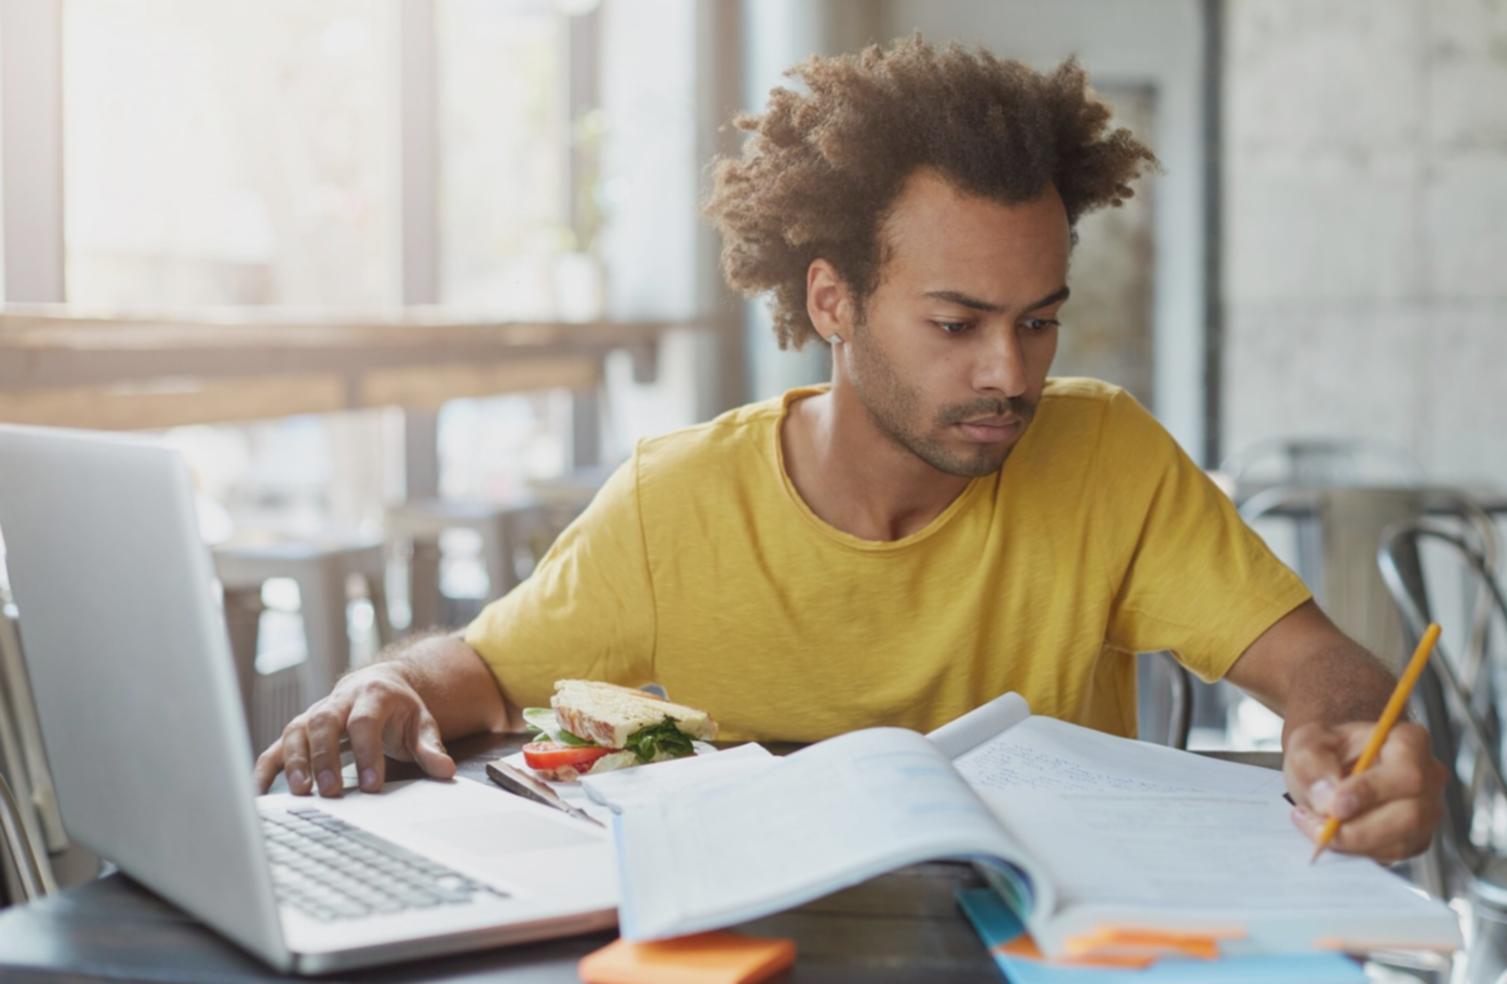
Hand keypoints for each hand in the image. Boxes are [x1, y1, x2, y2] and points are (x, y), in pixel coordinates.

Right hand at [253, 664, 456, 796]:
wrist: (379, 684)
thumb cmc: (400, 710)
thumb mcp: (422, 724)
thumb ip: (431, 747)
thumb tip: (445, 770)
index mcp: (375, 694)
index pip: (365, 721)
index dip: (366, 752)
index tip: (371, 785)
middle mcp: (340, 700)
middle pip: (324, 722)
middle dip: (325, 757)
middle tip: (331, 791)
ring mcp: (316, 712)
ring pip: (297, 729)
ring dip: (295, 761)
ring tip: (300, 791)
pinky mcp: (300, 728)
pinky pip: (277, 744)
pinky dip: (267, 766)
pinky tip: (261, 791)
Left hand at [1284, 720, 1445, 861]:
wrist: (1329, 766)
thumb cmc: (1326, 750)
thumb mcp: (1307, 744)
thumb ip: (1313, 764)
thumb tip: (1327, 799)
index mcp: (1409, 742)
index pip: (1405, 772)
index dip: (1371, 792)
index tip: (1336, 806)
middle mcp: (1428, 777)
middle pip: (1410, 814)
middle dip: (1359, 828)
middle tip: (1318, 824)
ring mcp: (1426, 810)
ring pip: (1401, 841)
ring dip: (1353, 842)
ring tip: (1316, 825)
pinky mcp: (1414, 838)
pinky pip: (1391, 854)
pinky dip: (1357, 850)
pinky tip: (1332, 833)